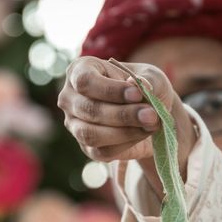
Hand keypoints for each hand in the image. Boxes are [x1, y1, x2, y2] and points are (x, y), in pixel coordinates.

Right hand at [57, 57, 196, 192]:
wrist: (148, 113)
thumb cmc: (144, 87)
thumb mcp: (152, 76)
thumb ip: (147, 79)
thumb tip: (136, 85)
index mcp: (80, 70)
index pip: (85, 81)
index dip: (111, 90)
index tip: (138, 94)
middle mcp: (70, 98)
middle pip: (89, 109)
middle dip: (123, 114)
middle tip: (151, 115)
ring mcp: (75, 125)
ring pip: (91, 134)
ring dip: (124, 132)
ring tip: (151, 125)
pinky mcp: (87, 148)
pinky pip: (103, 151)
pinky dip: (126, 144)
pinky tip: (143, 134)